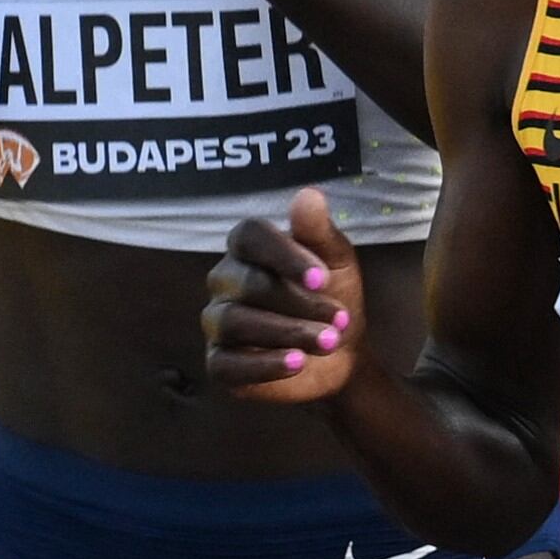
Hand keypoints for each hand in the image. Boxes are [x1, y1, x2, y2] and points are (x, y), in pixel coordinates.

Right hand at [204, 189, 363, 402]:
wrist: (342, 353)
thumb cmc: (333, 296)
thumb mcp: (336, 261)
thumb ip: (319, 231)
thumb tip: (309, 194)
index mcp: (250, 248)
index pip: (249, 235)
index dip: (283, 255)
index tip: (322, 279)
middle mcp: (225, 281)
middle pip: (248, 283)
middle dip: (298, 302)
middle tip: (339, 319)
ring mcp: (218, 321)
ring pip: (235, 322)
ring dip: (286, 332)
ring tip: (328, 341)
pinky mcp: (218, 362)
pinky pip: (225, 364)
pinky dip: (264, 365)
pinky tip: (297, 363)